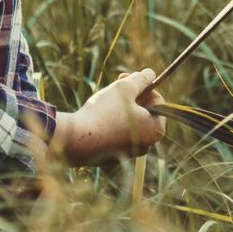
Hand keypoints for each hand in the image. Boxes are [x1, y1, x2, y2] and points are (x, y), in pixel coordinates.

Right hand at [49, 68, 166, 166]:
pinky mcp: (109, 158)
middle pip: (143, 112)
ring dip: (119, 108)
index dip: (143, 86)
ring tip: (103, 100)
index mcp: (155, 130)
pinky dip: (108, 123)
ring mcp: (127, 154)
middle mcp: (145, 146)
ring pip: (128, 123)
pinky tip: (94, 117)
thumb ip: (141, 79)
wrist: (74, 140)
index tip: (126, 78)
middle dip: (130, 96)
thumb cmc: (104, 112)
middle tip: (115, 84)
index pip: (157, 101)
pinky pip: (114, 135)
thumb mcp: (125, 88)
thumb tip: (150, 74)